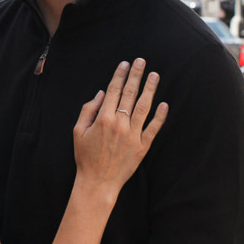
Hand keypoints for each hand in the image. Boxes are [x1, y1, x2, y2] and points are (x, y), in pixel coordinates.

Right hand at [73, 59, 167, 192]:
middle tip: (141, 61)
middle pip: (130, 94)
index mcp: (103, 119)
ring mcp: (133, 136)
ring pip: (144, 107)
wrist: (97, 182)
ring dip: (150, 90)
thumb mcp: (78, 131)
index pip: (114, 91)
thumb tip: (102, 93)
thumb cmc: (85, 156)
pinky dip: (160, 116)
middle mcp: (120, 125)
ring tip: (154, 75)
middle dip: (135, 76)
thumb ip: (88, 110)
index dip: (120, 75)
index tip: (125, 64)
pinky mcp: (142, 147)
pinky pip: (153, 128)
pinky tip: (164, 104)